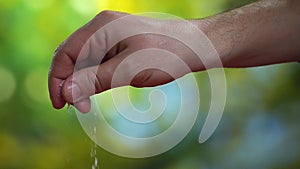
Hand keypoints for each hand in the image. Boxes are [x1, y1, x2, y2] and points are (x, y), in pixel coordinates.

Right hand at [48, 11, 204, 112]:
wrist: (195, 47)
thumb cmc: (167, 53)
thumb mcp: (130, 69)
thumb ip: (96, 80)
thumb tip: (66, 92)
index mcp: (101, 28)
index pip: (65, 53)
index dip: (58, 80)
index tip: (62, 105)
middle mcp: (102, 29)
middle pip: (72, 57)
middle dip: (68, 83)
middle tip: (77, 107)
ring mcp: (111, 37)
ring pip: (84, 62)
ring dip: (81, 82)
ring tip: (87, 103)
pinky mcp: (119, 46)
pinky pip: (98, 63)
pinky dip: (93, 78)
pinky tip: (97, 90)